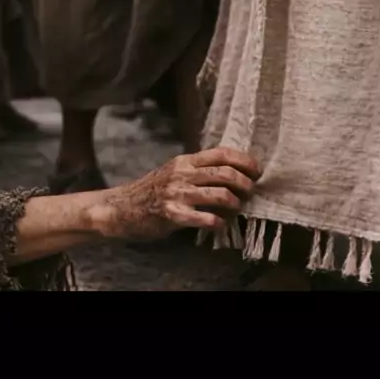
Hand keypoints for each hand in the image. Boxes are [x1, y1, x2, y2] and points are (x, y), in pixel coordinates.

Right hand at [92, 147, 260, 241]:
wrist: (122, 208)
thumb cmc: (153, 191)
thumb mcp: (175, 171)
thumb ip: (198, 169)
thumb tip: (232, 172)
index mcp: (186, 160)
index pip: (222, 154)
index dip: (245, 161)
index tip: (257, 171)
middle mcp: (183, 173)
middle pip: (226, 173)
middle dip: (245, 183)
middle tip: (250, 192)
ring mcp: (178, 193)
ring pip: (220, 194)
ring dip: (235, 203)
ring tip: (236, 208)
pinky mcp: (173, 214)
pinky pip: (205, 218)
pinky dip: (218, 223)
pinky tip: (219, 225)